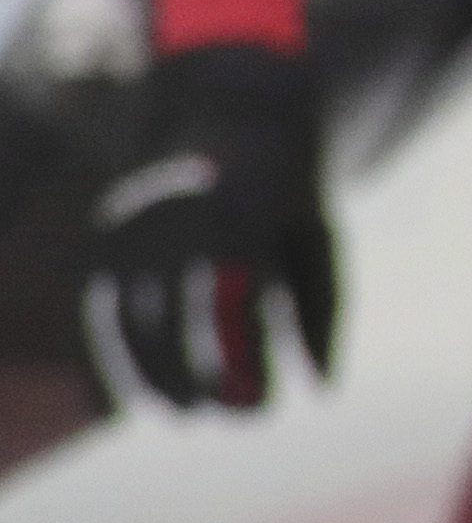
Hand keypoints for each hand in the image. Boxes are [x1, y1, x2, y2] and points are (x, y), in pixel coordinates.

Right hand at [86, 43, 335, 407]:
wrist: (233, 107)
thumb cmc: (289, 191)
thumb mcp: (319, 238)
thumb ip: (321, 312)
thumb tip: (322, 389)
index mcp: (241, 210)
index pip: (236, 301)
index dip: (243, 360)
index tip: (260, 406)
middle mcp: (178, 213)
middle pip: (172, 314)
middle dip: (192, 375)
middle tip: (218, 415)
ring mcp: (134, 221)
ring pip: (125, 314)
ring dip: (145, 374)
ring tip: (179, 412)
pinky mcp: (105, 233)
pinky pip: (97, 305)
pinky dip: (104, 354)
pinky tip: (116, 401)